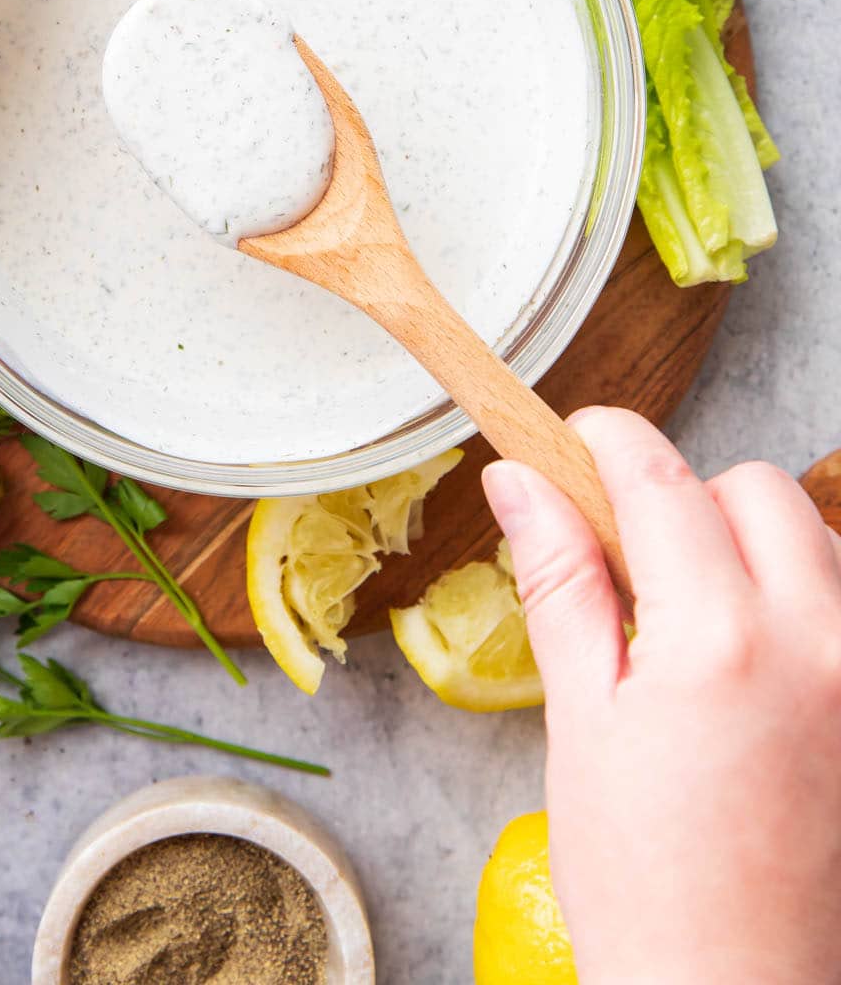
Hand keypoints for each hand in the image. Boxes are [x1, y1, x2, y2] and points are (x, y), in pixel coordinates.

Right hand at [484, 408, 840, 984]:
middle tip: (634, 565)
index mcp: (717, 640)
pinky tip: (760, 670)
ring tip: (700, 629)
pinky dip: (806, 605)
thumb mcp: (581, 723)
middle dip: (687, 499)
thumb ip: (559, 583)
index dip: (606, 441)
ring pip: (819, 539)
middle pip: (754, 489)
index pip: (659, 478)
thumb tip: (518, 481)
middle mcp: (816, 642)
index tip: (574, 443)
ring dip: (755, 549)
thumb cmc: (646, 888)